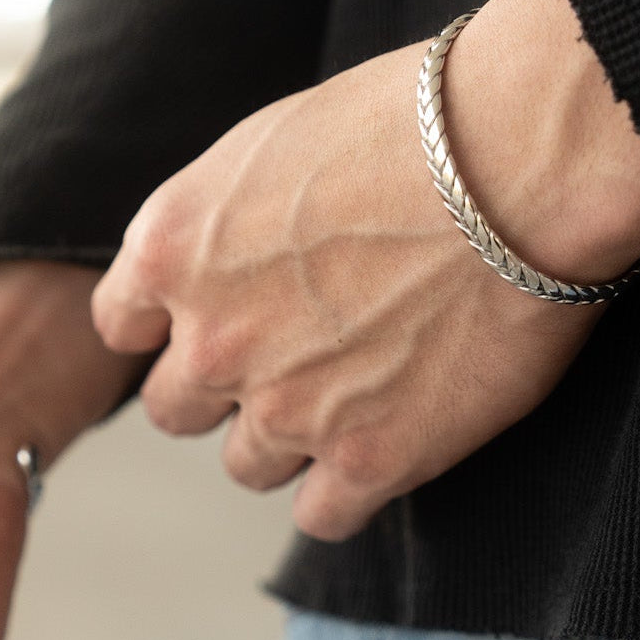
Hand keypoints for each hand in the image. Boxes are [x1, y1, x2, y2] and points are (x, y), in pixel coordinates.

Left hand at [91, 0, 639, 540]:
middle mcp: (212, 339)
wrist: (519, 160)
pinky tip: (384, 447)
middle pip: (175, 409)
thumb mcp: (270, 144)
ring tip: (356, 392)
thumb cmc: (409, 123)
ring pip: (247, 465)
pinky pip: (322, 515)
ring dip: (288, 439)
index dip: (167, 326)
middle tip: (290, 357)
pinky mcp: (368, 457)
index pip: (120, 325)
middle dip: (222, 389)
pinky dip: (348, 490)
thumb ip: (222, 224)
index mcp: (173, 250)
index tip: (212, 317)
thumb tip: (223, 260)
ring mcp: (286, 407)